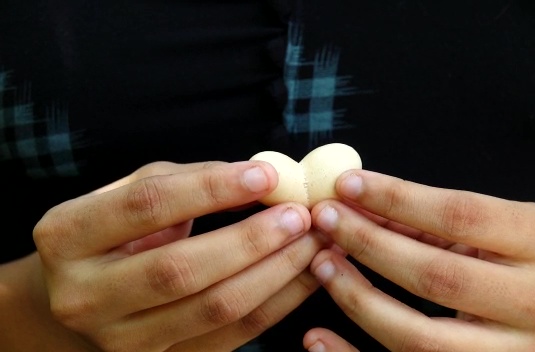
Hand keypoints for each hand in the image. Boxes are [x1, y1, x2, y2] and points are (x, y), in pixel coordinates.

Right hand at [32, 161, 327, 350]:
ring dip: (275, 272)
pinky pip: (234, 335)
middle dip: (251, 239)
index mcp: (66, 236)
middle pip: (179, 269)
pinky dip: (278, 302)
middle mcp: (84, 296)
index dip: (211, 188)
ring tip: (314, 241)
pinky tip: (305, 274)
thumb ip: (187, 182)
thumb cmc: (115, 233)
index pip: (146, 206)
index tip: (266, 175)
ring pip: (213, 309)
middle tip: (300, 215)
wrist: (83, 298)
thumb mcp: (132, 194)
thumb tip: (263, 178)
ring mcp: (120, 341)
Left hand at [305, 169, 534, 350]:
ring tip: (322, 265)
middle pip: (437, 277)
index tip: (346, 184)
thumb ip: (424, 215)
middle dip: (369, 245)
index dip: (397, 198)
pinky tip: (316, 337)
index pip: (459, 215)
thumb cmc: (509, 253)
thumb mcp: (485, 221)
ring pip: (419, 338)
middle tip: (325, 220)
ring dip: (358, 299)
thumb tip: (352, 203)